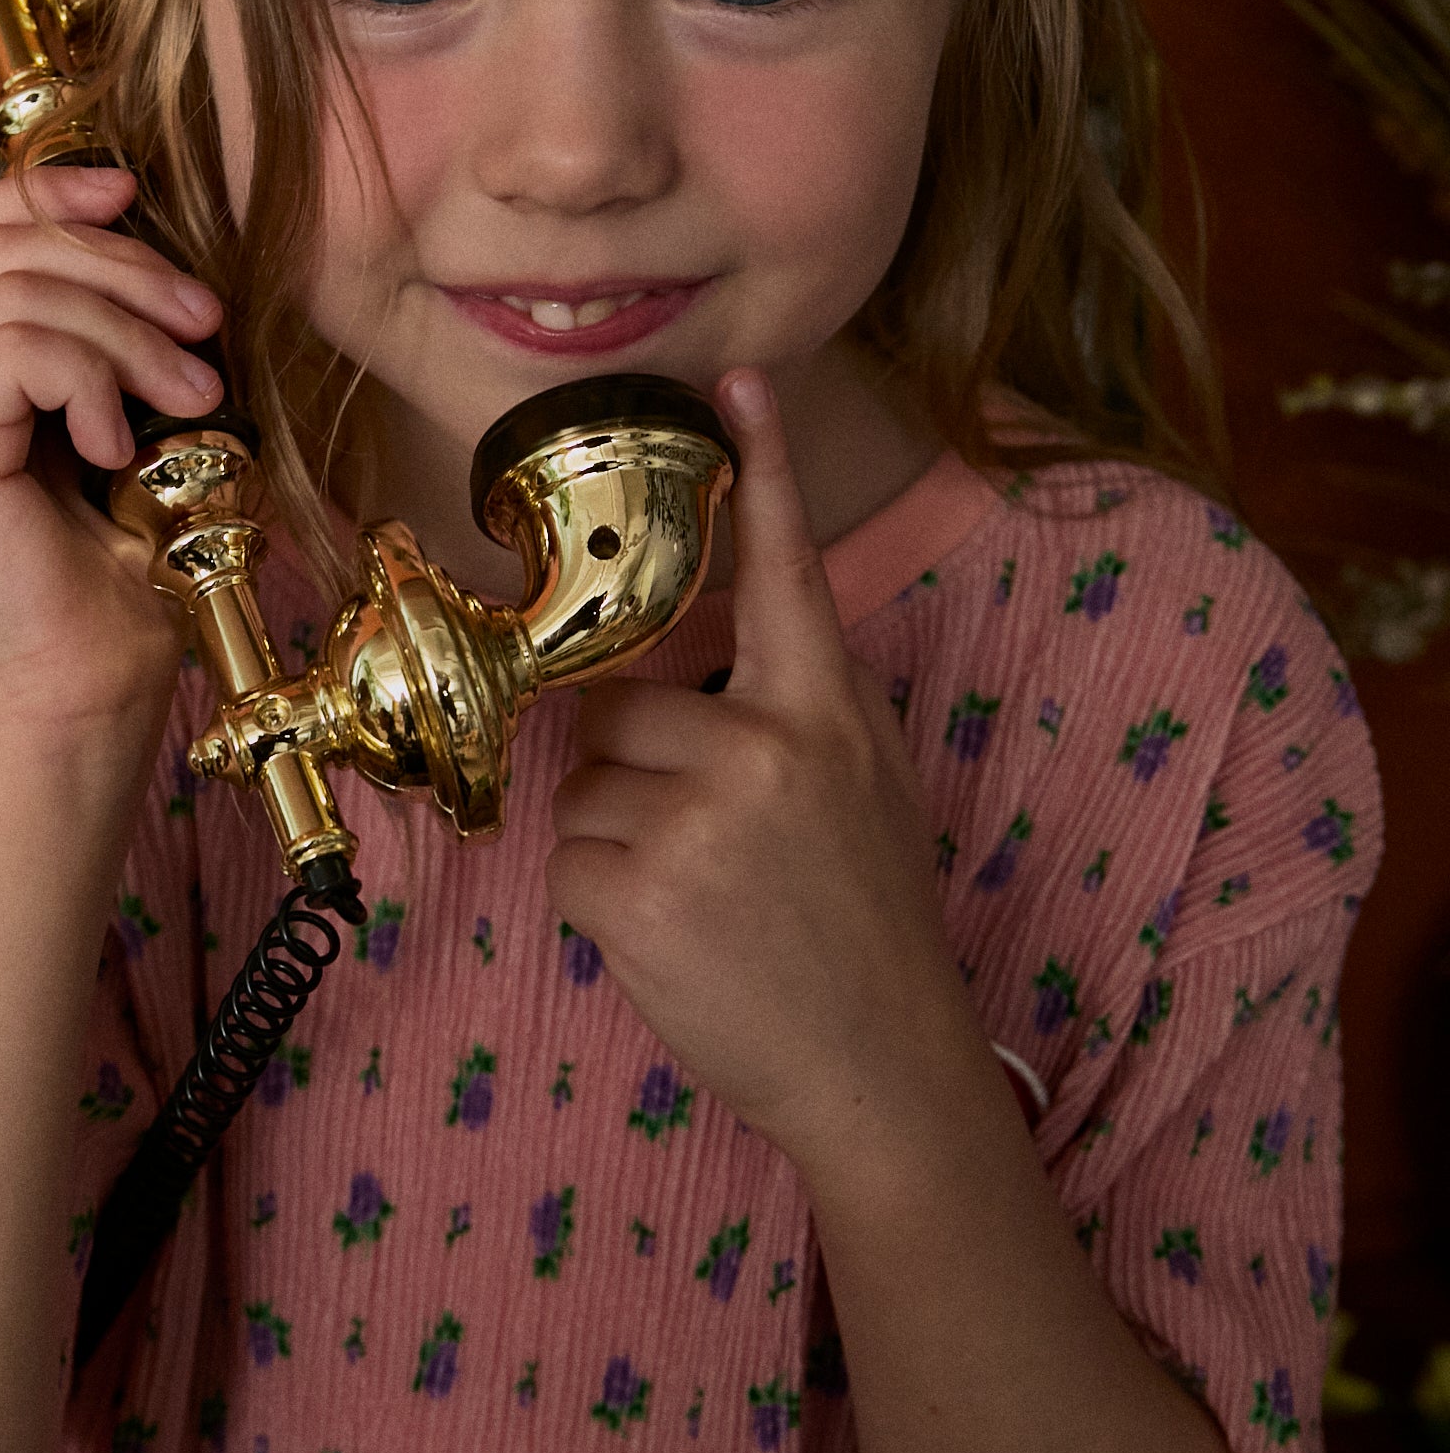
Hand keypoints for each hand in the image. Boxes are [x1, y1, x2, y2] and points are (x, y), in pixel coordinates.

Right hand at [0, 163, 223, 741]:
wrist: (77, 701)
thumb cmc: (118, 591)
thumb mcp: (134, 436)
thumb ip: (117, 353)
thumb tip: (177, 270)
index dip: (52, 188)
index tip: (139, 194)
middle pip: (4, 243)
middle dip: (122, 261)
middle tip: (205, 321)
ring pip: (19, 288)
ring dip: (128, 327)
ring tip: (194, 393)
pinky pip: (15, 345)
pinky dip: (91, 374)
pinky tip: (119, 440)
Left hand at [545, 366, 977, 1175]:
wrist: (885, 1071)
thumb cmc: (865, 929)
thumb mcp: (865, 791)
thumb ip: (789, 716)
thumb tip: (690, 670)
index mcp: (831, 710)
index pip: (789, 570)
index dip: (764, 469)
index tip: (736, 381)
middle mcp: (769, 745)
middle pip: (624, 706)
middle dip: (638, 773)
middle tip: (714, 853)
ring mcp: (703, 816)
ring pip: (586, 787)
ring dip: (618, 845)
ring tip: (703, 903)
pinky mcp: (640, 889)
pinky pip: (567, 862)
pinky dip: (599, 906)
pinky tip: (672, 941)